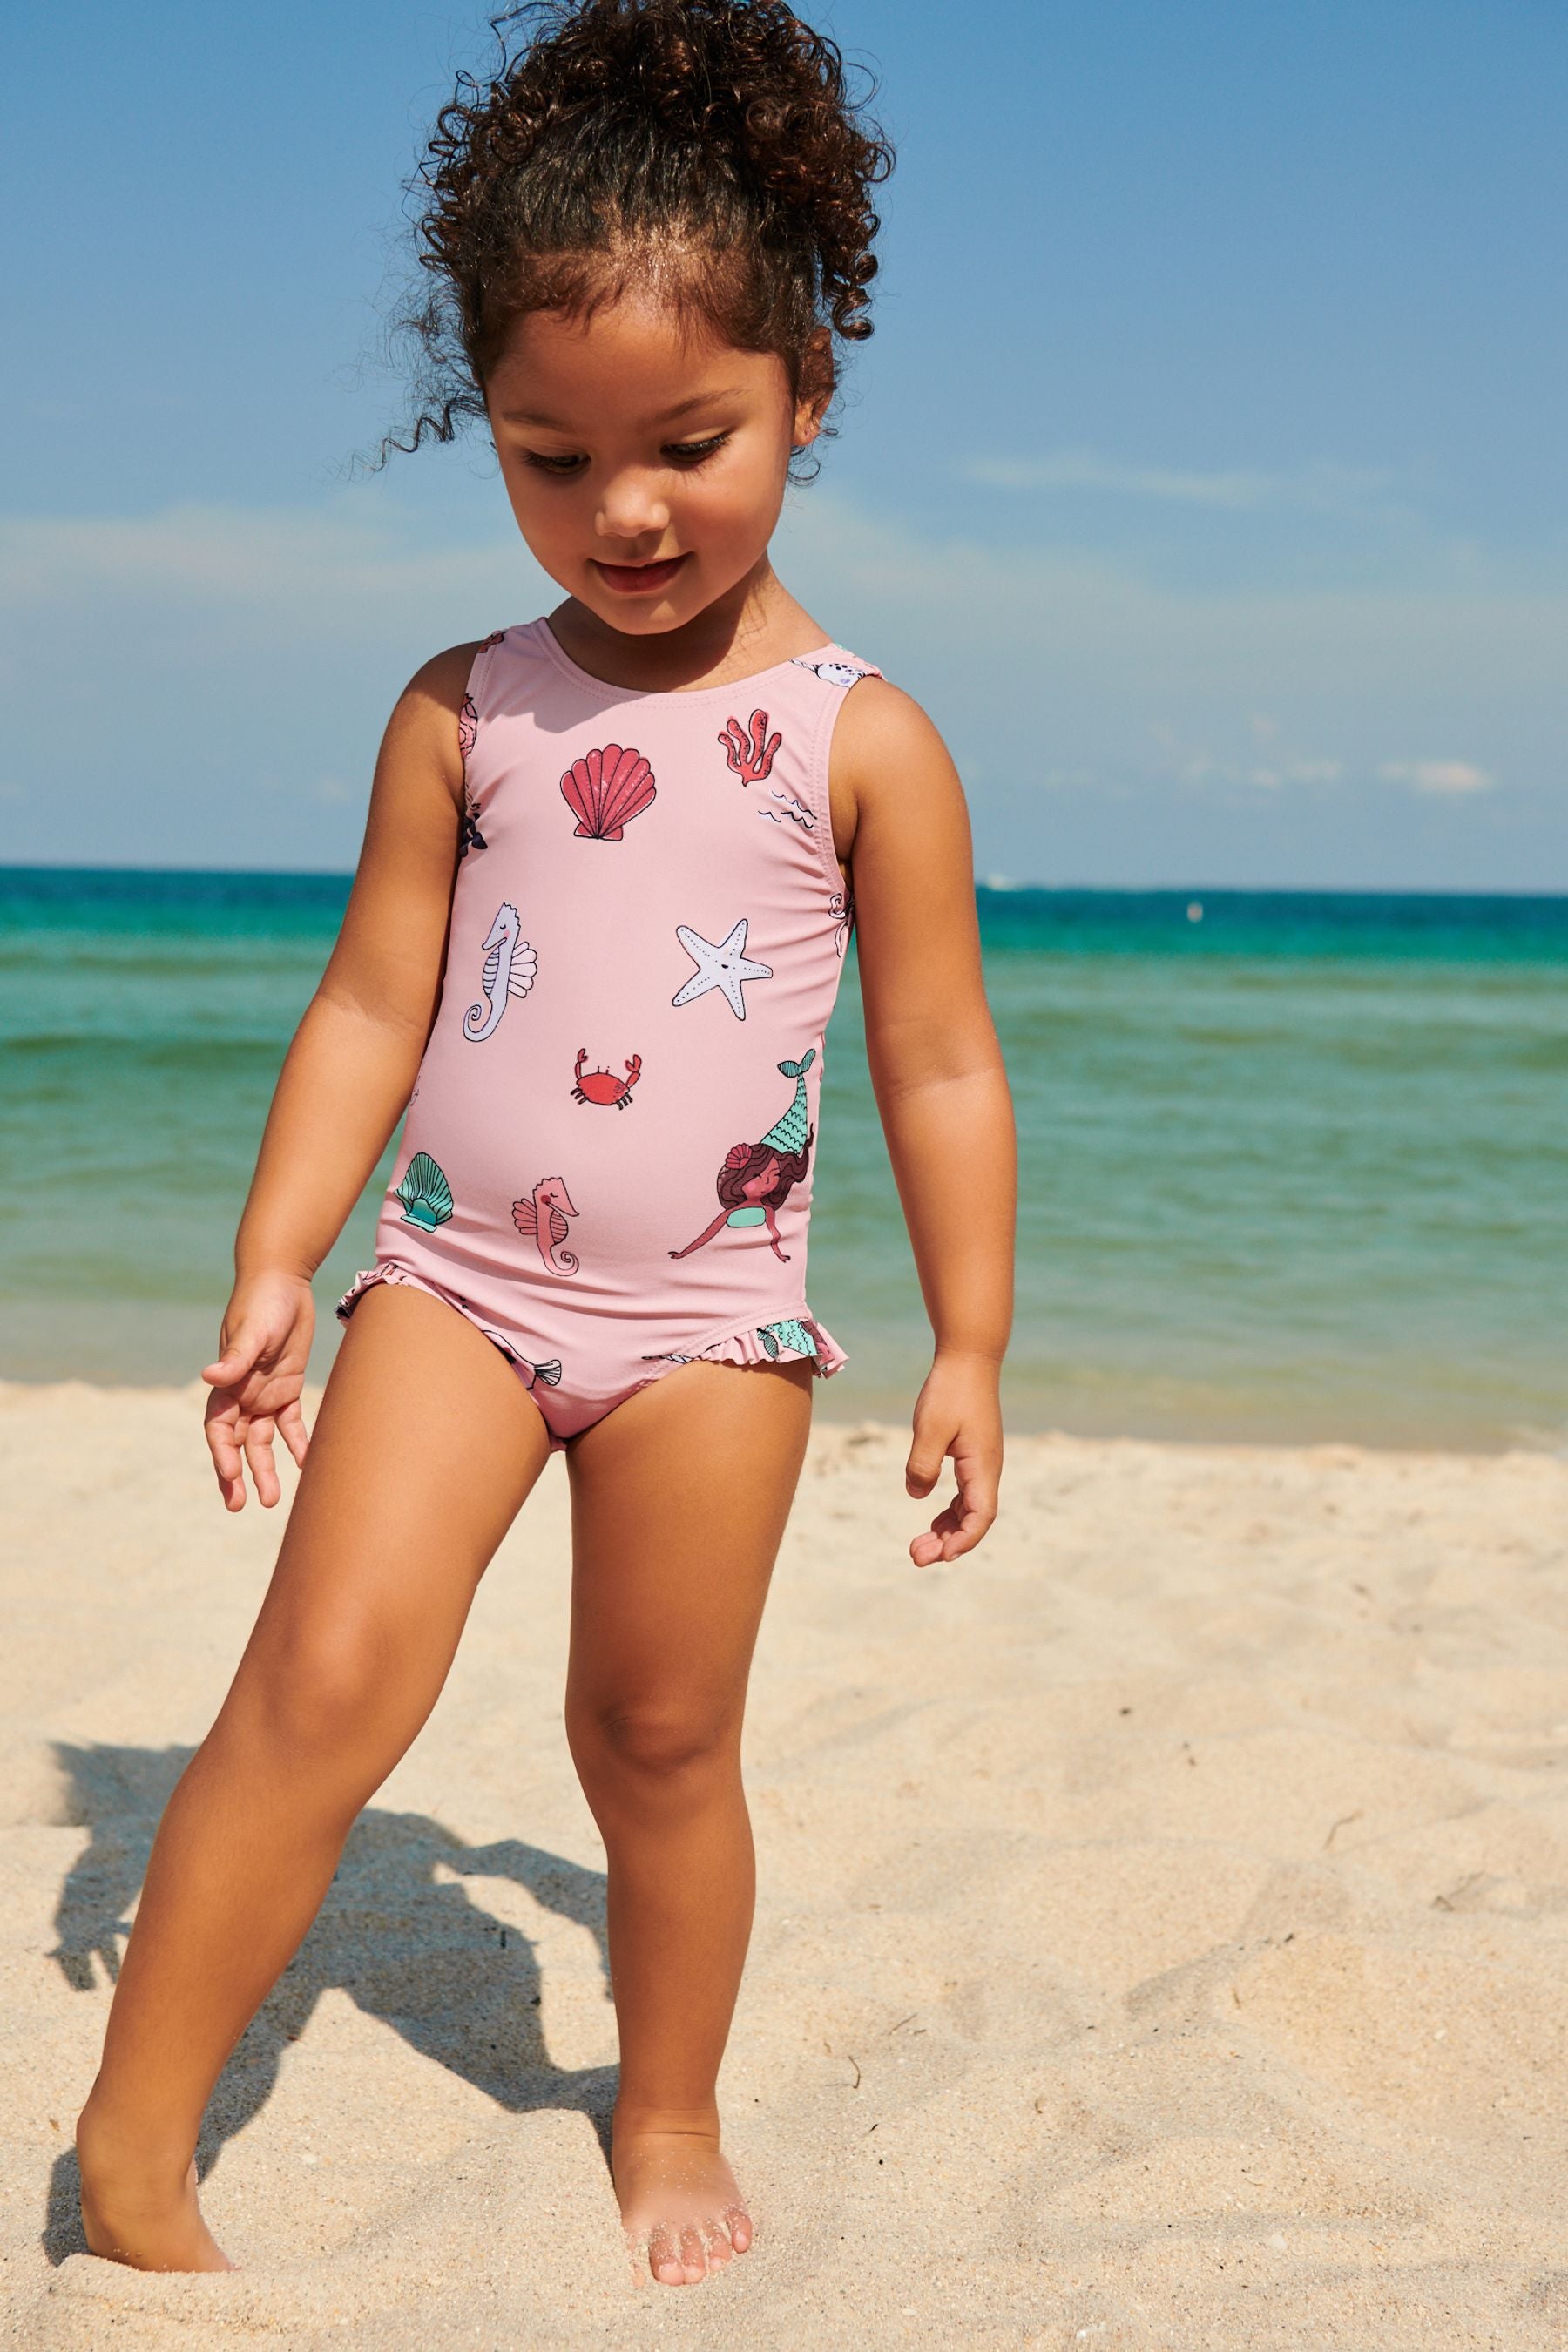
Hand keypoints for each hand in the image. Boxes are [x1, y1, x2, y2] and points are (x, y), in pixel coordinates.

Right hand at [200, 1271, 315, 1510]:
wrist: (284, 1280)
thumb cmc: (263, 1303)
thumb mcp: (252, 1331)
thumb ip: (235, 1358)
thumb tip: (208, 1377)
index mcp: (227, 1385)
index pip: (219, 1430)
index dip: (223, 1455)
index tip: (231, 1477)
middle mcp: (242, 1395)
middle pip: (237, 1444)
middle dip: (237, 1474)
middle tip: (242, 1505)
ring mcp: (264, 1393)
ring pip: (263, 1441)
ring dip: (265, 1468)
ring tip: (272, 1500)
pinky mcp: (287, 1387)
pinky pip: (290, 1423)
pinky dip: (297, 1444)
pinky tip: (306, 1465)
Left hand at [904, 1351, 1002, 1563]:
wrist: (968, 1358)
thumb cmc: (950, 1390)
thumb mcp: (930, 1429)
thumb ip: (923, 1465)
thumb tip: (917, 1496)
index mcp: (982, 1466)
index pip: (980, 1517)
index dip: (962, 1541)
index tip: (940, 1555)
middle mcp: (987, 1469)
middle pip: (974, 1520)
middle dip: (948, 1543)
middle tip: (915, 1557)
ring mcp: (981, 1463)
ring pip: (969, 1509)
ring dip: (947, 1531)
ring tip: (918, 1546)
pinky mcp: (973, 1456)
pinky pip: (965, 1493)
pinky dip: (949, 1511)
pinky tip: (931, 1519)